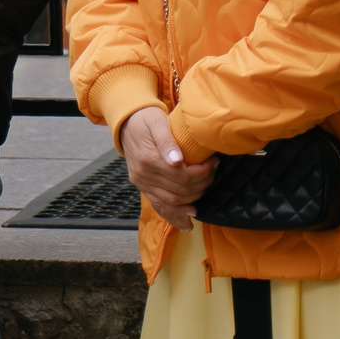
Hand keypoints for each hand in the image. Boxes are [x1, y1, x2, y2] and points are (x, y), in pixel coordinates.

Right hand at [120, 106, 212, 229]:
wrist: (126, 122)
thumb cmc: (145, 119)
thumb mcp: (157, 122)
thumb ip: (167, 141)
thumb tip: (177, 161)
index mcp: (148, 159)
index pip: (182, 175)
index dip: (202, 172)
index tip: (213, 162)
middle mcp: (143, 175)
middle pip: (180, 190)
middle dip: (202, 183)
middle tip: (213, 170)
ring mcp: (141, 183)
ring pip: (173, 201)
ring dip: (193, 197)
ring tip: (206, 185)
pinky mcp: (142, 187)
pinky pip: (159, 206)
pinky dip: (175, 215)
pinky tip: (188, 220)